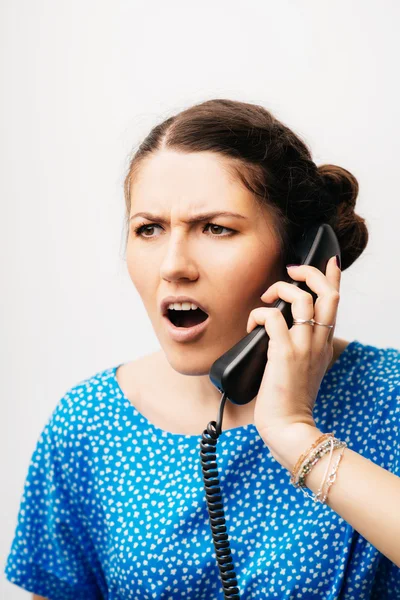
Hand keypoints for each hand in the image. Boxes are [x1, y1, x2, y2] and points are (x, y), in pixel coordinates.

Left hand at [247, 255, 340, 442]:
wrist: (289, 427)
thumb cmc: (289, 400)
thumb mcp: (303, 368)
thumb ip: (299, 346)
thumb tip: (278, 326)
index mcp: (323, 343)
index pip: (334, 302)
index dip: (332, 277)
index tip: (328, 261)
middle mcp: (318, 341)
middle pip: (326, 292)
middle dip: (309, 273)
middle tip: (290, 272)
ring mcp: (303, 346)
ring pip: (300, 299)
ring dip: (279, 290)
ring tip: (266, 299)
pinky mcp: (284, 353)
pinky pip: (272, 318)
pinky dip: (258, 314)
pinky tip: (251, 324)